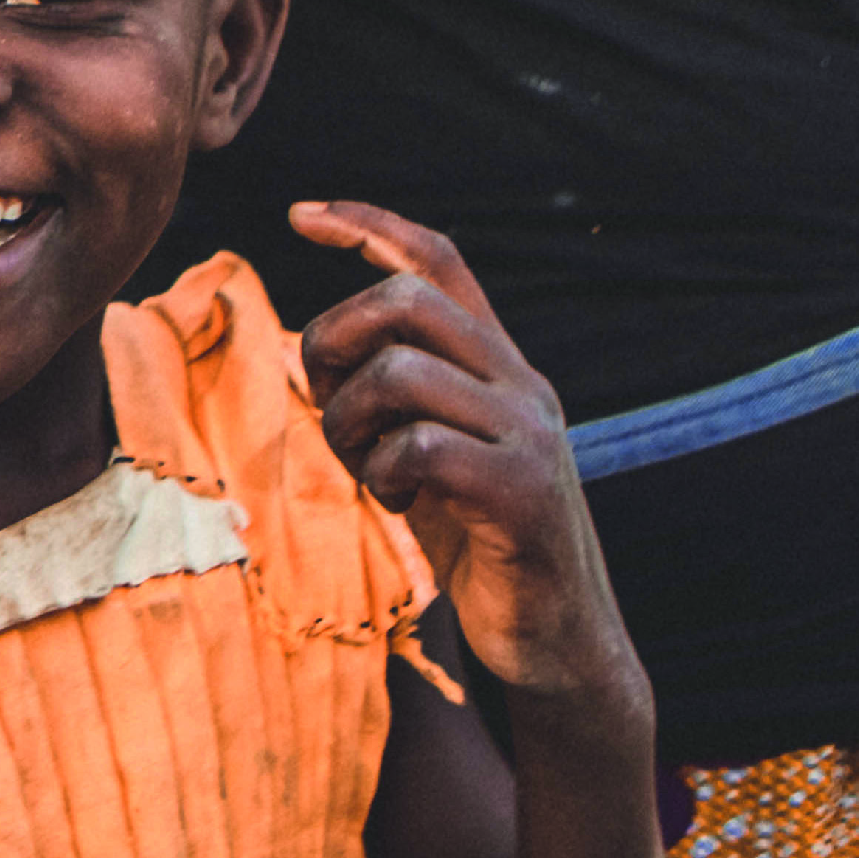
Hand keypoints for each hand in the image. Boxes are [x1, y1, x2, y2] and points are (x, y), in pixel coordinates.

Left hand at [293, 200, 640, 705]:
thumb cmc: (479, 548)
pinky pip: (422, 446)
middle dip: (337, 338)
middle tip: (324, 403)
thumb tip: (310, 354)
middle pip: (407, 299)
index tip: (300, 214)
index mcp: (500, 366)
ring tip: (363, 468)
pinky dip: (383, 473)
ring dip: (350, 419)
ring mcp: (528, 435)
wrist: (558, 643)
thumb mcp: (432, 457)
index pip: (438, 260)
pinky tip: (396, 503)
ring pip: (403, 370)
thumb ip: (397, 402)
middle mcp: (521, 384)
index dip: (369, 223)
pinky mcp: (521, 492)